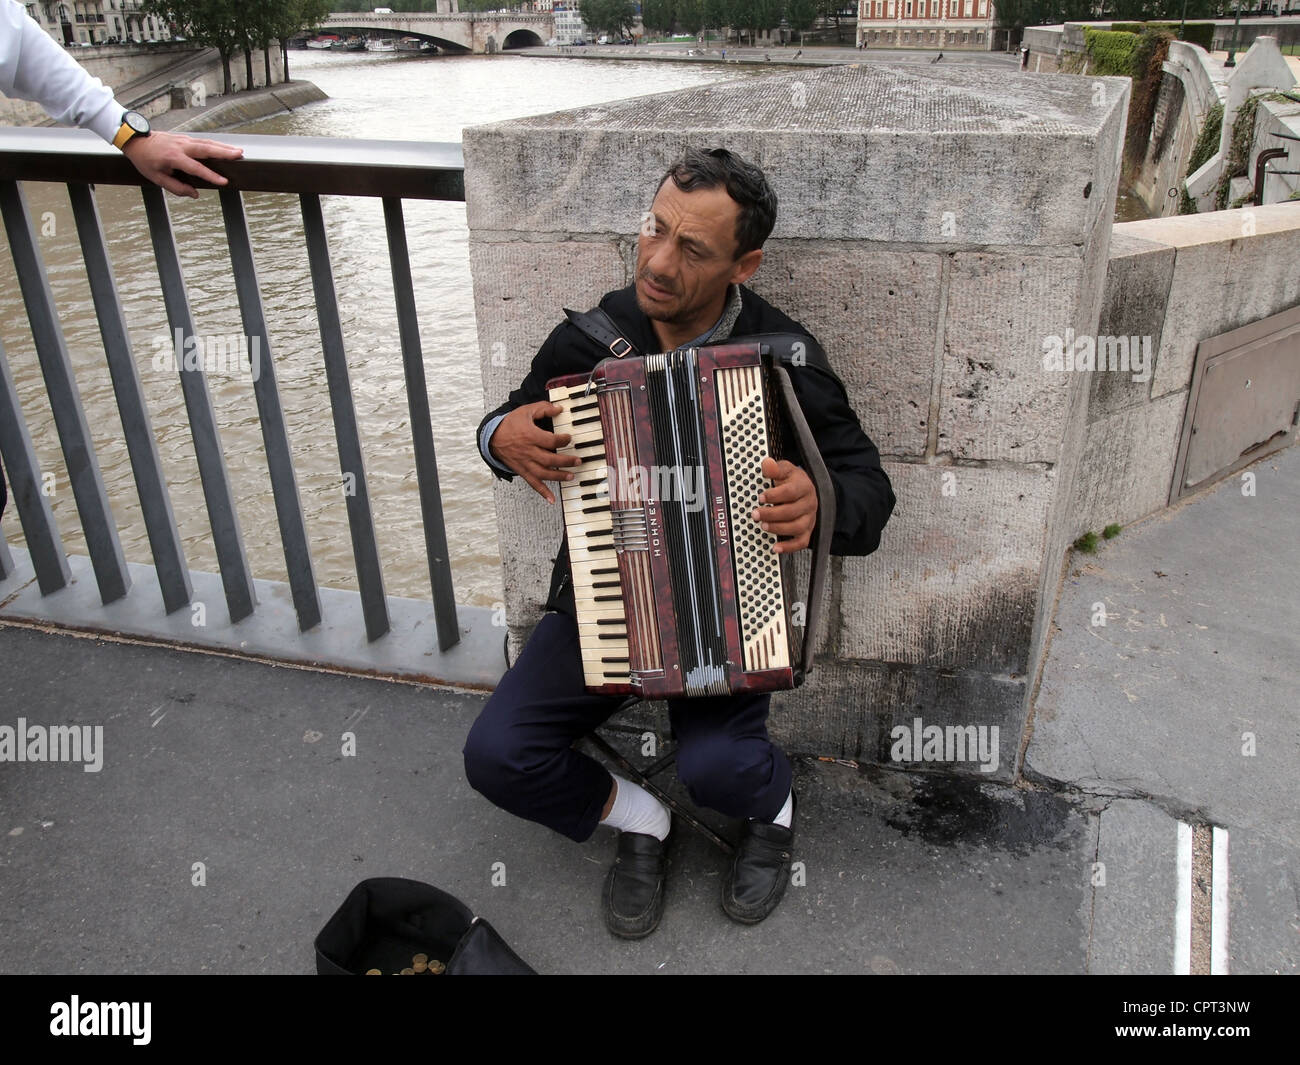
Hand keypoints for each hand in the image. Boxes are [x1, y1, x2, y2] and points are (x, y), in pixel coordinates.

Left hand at [121, 131, 243, 198]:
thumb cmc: (144, 160)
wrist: (135, 139)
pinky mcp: (184, 138)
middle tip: (239, 154)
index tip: (223, 181)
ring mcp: (183, 139)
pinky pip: (202, 141)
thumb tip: (193, 194)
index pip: (195, 168)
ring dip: (223, 147)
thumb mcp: (156, 178)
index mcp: (173, 157)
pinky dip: (215, 144)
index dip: (210, 176)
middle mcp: (180, 146)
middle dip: (224, 152)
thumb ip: (176, 187)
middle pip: (206, 148)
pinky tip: (224, 148)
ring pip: (206, 142)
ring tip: (238, 151)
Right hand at [489, 400, 581, 503]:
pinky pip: (532, 483)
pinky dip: (543, 492)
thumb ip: (543, 409)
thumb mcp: (526, 411)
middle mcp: (528, 451)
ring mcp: (525, 463)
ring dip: (558, 476)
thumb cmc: (510, 424)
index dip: (563, 440)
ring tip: (571, 476)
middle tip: (578, 461)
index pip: (551, 441)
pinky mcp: (522, 471)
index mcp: (530, 435)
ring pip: (543, 473)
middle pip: (550, 459)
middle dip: (566, 461)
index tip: (569, 438)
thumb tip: (559, 409)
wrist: (492, 437)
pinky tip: (552, 499)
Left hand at [753, 457, 816, 553]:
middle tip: (755, 514)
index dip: (775, 496)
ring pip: (797, 527)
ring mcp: (809, 518)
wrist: (806, 489)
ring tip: (763, 526)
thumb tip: (767, 464)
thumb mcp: (785, 469)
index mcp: (804, 486)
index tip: (761, 497)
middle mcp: (809, 503)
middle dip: (771, 514)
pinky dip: (789, 547)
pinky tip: (776, 547)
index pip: (791, 492)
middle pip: (792, 511)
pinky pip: (801, 542)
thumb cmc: (792, 480)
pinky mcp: (807, 530)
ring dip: (778, 529)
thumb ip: (775, 468)